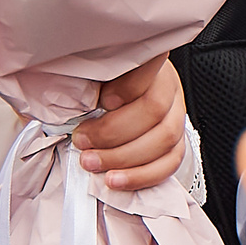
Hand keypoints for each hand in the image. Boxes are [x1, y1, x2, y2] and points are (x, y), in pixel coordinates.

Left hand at [71, 53, 188, 191]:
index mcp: (149, 63)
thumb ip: (86, 81)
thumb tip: (70, 96)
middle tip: (82, 141)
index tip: (101, 102)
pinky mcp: (176, 142)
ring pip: (164, 140)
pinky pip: (169, 163)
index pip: (148, 70)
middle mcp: (168, 87)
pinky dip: (141, 176)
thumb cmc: (101, 85)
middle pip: (154, 111)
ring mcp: (176, 116)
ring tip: (92, 163)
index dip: (125, 89)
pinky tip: (116, 180)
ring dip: (124, 158)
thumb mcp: (92, 75)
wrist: (116, 98)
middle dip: (113, 133)